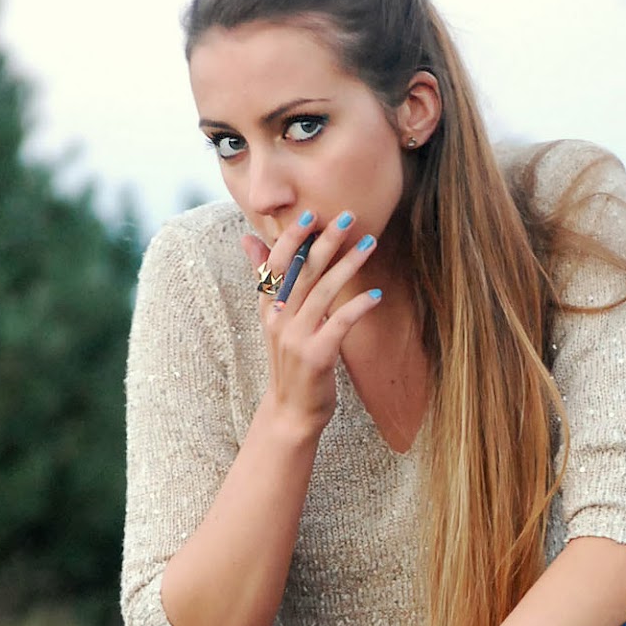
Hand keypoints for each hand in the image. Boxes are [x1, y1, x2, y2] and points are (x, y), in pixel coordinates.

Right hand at [241, 211, 379, 439]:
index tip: (311, 213)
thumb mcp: (274, 319)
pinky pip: (339, 324)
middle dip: (326, 241)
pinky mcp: (317, 356)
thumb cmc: (290, 362)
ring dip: (348, 265)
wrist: (291, 412)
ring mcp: (296, 338)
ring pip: (323, 292)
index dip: (293, 237)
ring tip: (369, 244)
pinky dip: (358, 306)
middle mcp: (278, 319)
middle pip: (303, 272)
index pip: (276, 263)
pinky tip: (376, 293)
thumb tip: (248, 239)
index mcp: (268, 307)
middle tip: (348, 216)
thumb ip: (266, 279)